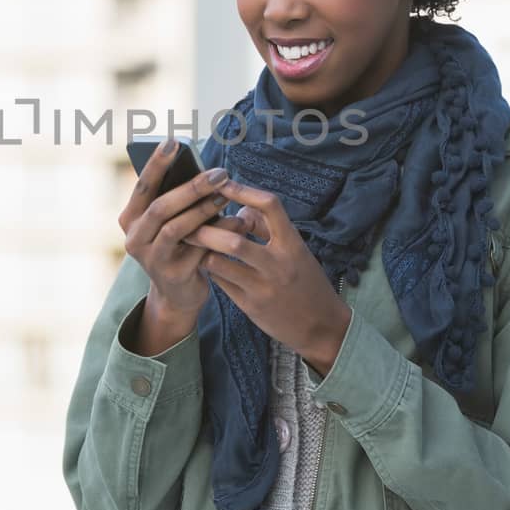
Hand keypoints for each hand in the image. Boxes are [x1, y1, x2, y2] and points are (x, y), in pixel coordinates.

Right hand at [118, 142, 249, 333]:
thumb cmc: (179, 245)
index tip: (174, 141)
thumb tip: (207, 170)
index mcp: (130, 218)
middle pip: (160, 206)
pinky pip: (196, 248)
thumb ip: (180, 199)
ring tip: (226, 195)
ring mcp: (150, 258)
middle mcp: (134, 237)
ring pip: (175, 227)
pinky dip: (216, 233)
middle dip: (191, 187)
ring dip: (203, 209)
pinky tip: (237, 221)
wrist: (179, 293)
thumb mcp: (174, 220)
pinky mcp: (171, 274)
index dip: (157, 163)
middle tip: (219, 172)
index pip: (142, 186)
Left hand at [183, 179, 352, 375]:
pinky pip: (220, 282)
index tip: (222, 184)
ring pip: (219, 263)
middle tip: (188, 219)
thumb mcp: (296, 249)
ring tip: (189, 238)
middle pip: (234, 240)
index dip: (243, 191)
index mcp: (292, 243)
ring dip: (202, 249)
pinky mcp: (250, 306)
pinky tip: (202, 260)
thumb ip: (267, 227)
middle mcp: (278, 264)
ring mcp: (262, 287)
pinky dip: (209, 268)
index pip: (270, 206)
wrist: (321, 326)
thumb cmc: (306, 281)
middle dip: (207, 228)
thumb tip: (241, 207)